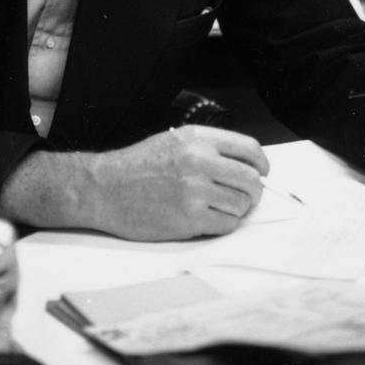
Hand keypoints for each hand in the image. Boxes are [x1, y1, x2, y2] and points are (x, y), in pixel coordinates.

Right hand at [84, 125, 268, 240]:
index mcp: (196, 139)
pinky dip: (222, 224)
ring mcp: (194, 191)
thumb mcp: (172, 142)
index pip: (249, 149)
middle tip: (246, 198)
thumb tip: (243, 165)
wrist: (103, 189)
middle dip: (254, 192)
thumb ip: (207, 149)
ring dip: (235, 210)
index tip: (261, 172)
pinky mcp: (189, 219)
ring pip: (241, 205)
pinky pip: (226, 225)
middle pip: (251, 180)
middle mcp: (198, 161)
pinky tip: (207, 219)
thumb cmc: (135, 166)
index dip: (261, 163)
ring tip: (217, 207)